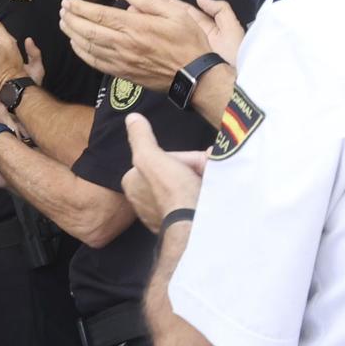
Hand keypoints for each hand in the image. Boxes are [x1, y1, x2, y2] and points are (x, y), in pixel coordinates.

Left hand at [62, 0, 241, 89]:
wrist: (194, 76)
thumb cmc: (188, 42)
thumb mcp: (177, 13)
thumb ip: (150, 1)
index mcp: (136, 27)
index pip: (99, 15)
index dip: (79, 8)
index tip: (67, 2)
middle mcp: (124, 45)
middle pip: (88, 31)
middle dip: (71, 19)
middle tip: (61, 10)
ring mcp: (121, 61)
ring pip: (88, 47)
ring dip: (72, 34)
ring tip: (64, 23)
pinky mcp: (122, 73)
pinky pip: (95, 63)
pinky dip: (82, 53)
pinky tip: (76, 44)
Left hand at [121, 113, 206, 231]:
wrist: (195, 226)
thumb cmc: (173, 192)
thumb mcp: (152, 157)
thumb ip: (141, 138)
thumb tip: (132, 118)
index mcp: (133, 183)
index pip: (162, 159)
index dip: (183, 158)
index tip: (197, 162)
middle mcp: (143, 201)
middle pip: (175, 173)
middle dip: (195, 169)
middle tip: (208, 172)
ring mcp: (162, 214)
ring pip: (186, 187)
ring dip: (203, 182)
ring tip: (212, 185)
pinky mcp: (179, 225)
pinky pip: (193, 203)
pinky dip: (204, 199)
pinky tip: (212, 199)